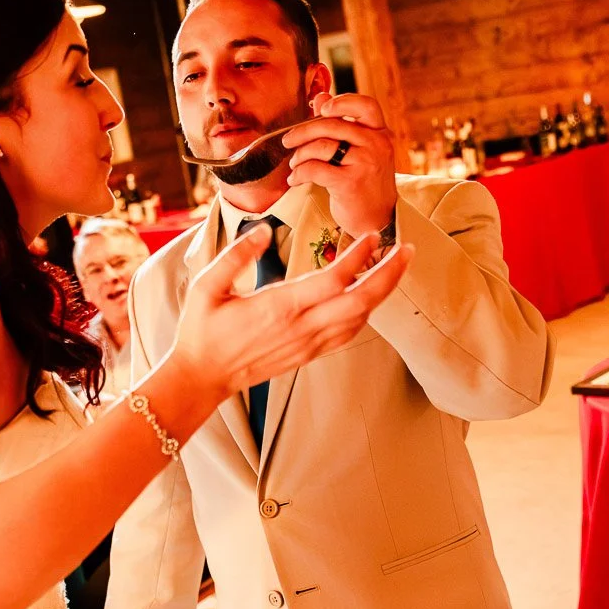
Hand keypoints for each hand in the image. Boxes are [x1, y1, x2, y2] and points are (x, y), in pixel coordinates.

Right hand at [171, 224, 412, 398]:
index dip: (358, 257)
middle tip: (408, 249)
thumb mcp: (205, 286)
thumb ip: (234, 255)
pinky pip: (347, 334)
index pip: (333, 281)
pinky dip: (366, 313)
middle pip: (360, 302)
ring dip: (382, 293)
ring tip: (395, 267)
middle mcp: (300, 329)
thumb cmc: (201, 330)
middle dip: (389, 275)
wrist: (202, 377)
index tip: (371, 235)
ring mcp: (307, 345)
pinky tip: (370, 297)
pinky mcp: (307, 354)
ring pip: (359, 320)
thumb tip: (261, 231)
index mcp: (279, 308)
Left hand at [282, 92, 397, 238]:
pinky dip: (300, 173)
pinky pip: (315, 169)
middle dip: (303, 131)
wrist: (377, 218)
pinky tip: (295, 179)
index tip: (322, 109)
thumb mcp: (360, 150)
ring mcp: (364, 163)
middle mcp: (376, 145)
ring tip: (294, 163)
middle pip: (332, 125)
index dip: (342, 102)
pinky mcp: (350, 183)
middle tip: (288, 140)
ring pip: (321, 146)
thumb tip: (321, 97)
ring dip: (300, 154)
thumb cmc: (365, 182)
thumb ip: (341, 123)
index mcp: (380, 133)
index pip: (366, 105)